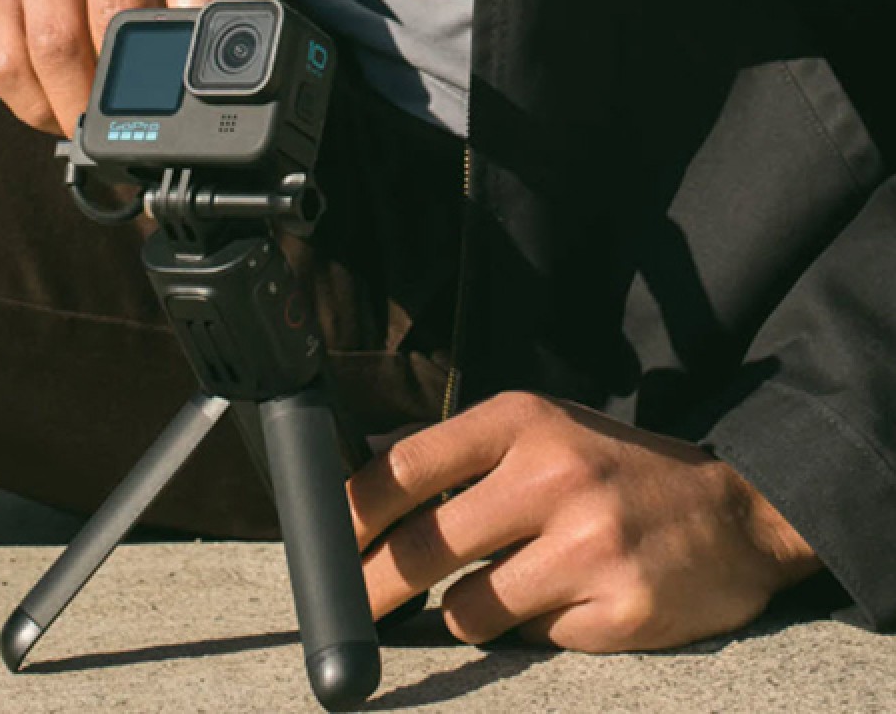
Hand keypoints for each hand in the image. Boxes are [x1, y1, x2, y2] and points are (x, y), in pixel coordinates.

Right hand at [0, 0, 245, 135]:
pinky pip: (2, 58)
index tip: (195, 25)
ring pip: (50, 45)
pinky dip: (33, 104)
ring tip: (98, 126)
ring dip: (76, 105)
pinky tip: (58, 109)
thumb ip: (223, 11)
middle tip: (141, 129)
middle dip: (129, 90)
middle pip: (110, 15)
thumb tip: (218, 73)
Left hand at [347, 392, 820, 651]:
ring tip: (496, 591)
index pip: (405, 466)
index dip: (349, 514)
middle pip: (420, 549)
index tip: (325, 545)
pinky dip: (528, 630)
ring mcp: (589, 545)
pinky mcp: (621, 610)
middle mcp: (553, 475)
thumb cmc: (617, 470)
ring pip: (466, 609)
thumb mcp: (542, 432)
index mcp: (523, 422)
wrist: (737, 514)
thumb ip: (459, 455)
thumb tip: (364, 481)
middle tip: (353, 609)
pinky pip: (528, 640)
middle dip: (370, 590)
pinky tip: (563, 603)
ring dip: (463, 611)